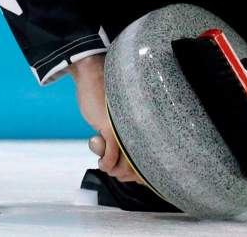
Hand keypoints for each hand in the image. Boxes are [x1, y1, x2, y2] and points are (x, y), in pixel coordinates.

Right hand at [71, 54, 140, 182]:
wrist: (94, 73)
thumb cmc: (107, 96)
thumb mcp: (120, 118)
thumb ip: (125, 135)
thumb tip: (121, 161)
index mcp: (147, 124)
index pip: (153, 158)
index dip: (140, 173)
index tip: (128, 172)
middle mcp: (142, 128)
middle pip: (138, 167)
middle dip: (123, 173)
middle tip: (111, 166)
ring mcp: (127, 130)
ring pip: (125, 166)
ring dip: (112, 169)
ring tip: (105, 162)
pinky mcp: (111, 129)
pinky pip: (110, 158)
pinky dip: (105, 164)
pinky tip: (102, 161)